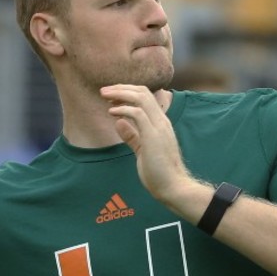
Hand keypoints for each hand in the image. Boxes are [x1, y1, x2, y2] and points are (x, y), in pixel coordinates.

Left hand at [100, 85, 190, 202]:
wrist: (173, 187)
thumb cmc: (159, 173)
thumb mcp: (142, 150)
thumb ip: (132, 136)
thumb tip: (119, 123)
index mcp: (160, 123)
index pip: (146, 97)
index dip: (127, 92)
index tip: (112, 97)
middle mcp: (161, 121)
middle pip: (143, 91)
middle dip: (121, 88)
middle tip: (104, 91)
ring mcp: (159, 127)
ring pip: (141, 97)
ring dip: (120, 93)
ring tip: (104, 95)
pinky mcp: (153, 135)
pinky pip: (137, 113)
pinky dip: (123, 109)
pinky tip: (111, 112)